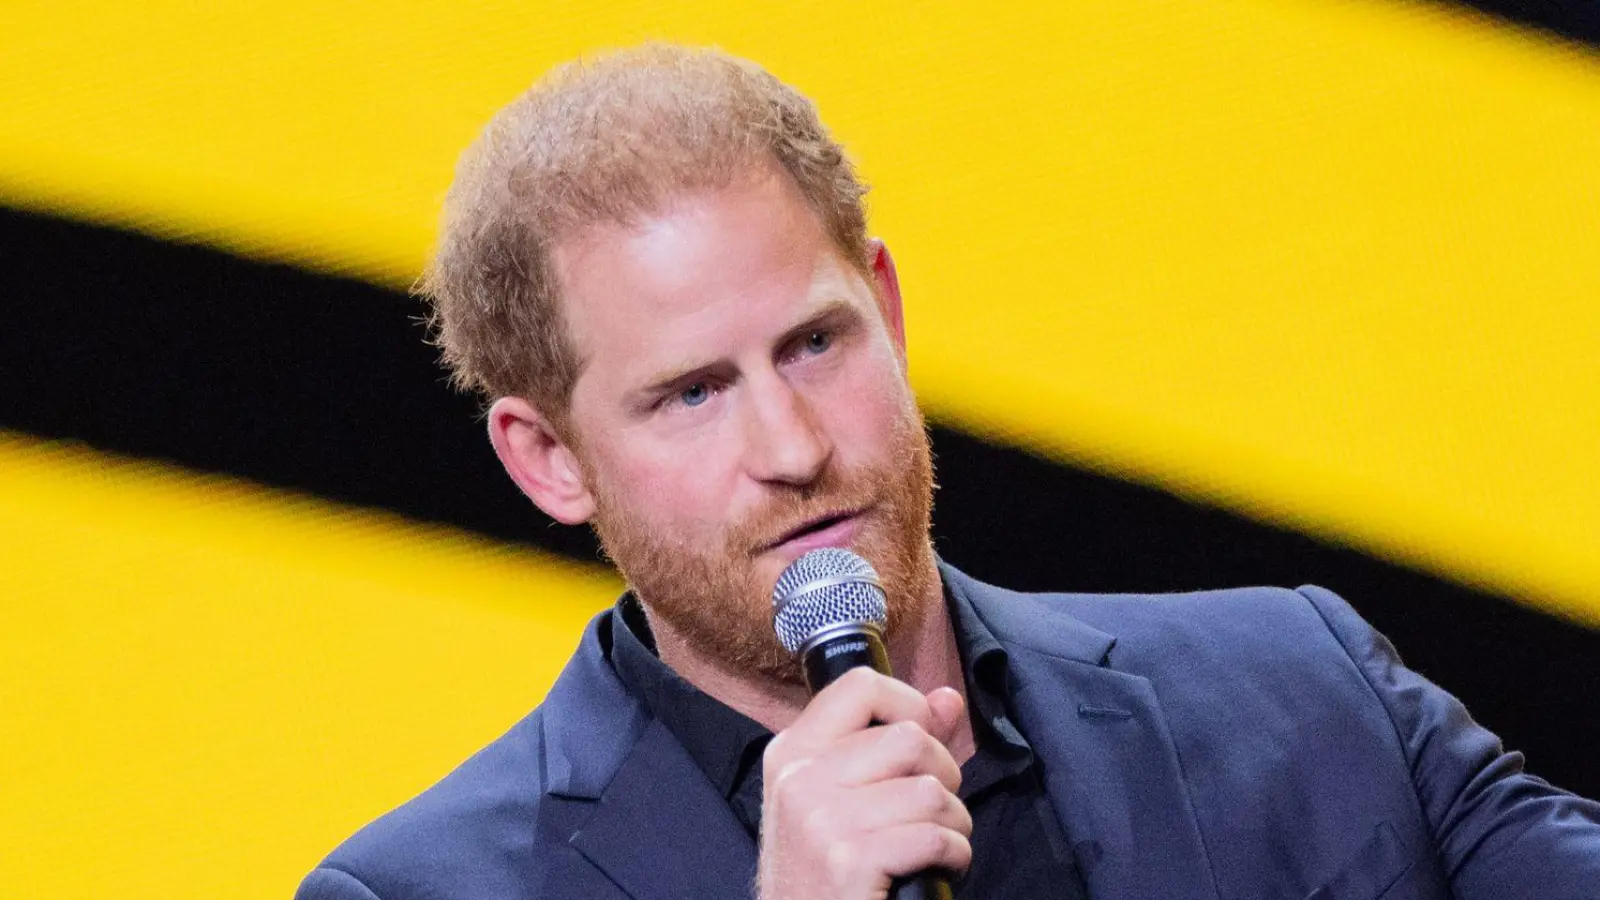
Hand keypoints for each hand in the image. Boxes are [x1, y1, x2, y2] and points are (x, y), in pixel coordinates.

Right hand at [757, 667, 972, 899]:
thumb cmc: (824, 871)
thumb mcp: (839, 799)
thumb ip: (894, 742)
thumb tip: (948, 698)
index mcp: (793, 751)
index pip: (861, 686)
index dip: (909, 705)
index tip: (921, 742)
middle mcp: (799, 777)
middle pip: (909, 737)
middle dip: (943, 773)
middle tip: (932, 807)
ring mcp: (821, 819)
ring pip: (929, 790)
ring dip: (953, 821)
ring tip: (937, 842)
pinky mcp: (849, 861)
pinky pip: (934, 836)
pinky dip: (954, 854)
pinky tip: (940, 867)